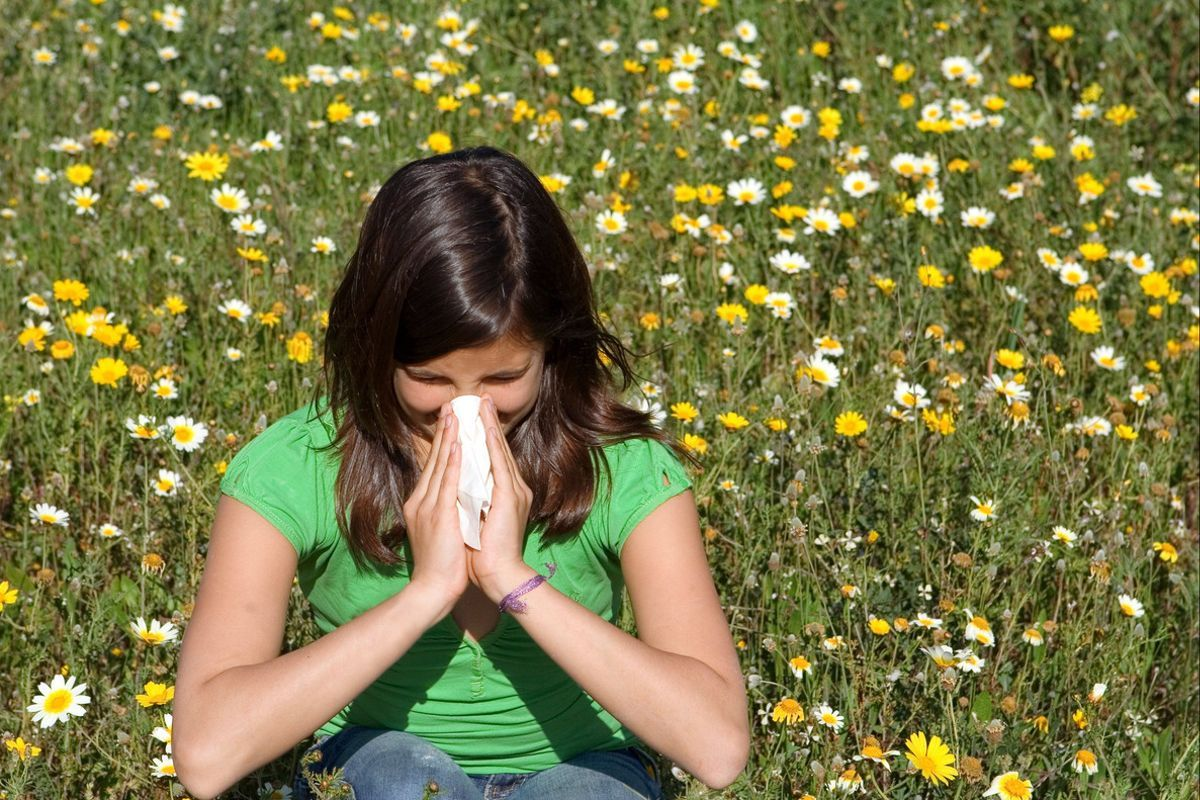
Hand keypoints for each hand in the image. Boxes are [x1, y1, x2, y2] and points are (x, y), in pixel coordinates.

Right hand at [402, 403, 469, 616]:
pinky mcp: (438, 515)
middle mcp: (420, 501)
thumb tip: (458, 497)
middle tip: (450, 407)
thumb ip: (446, 511)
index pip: (432, 467)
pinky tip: (457, 445)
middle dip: (443, 432)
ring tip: (454, 415)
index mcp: (420, 505)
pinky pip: (446, 483)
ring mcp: (427, 507)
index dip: (441, 443)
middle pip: (432, 460)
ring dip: (447, 439)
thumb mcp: (441, 531)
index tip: (449, 422)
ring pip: (438, 465)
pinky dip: (451, 462)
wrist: (433, 589)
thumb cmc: (442, 565)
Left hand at [467, 393, 535, 602]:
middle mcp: (512, 488)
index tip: (475, 415)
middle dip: (489, 423)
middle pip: (498, 449)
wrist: (497, 574)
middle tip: (481, 399)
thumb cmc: (482, 554)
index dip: (484, 436)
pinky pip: (499, 465)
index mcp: (503, 494)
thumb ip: (471, 500)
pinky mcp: (510, 497)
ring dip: (490, 426)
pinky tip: (486, 429)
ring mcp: (513, 492)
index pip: (492, 459)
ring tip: (483, 404)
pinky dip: (492, 446)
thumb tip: (457, 487)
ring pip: (500, 451)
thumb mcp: (473, 519)